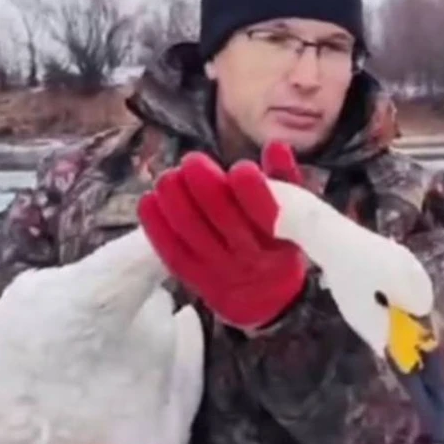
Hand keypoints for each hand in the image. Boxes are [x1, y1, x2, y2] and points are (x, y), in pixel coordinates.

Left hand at [137, 142, 306, 328]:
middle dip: (204, 184)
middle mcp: (248, 259)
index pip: (265, 213)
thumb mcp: (294, 213)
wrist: (266, 298)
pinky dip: (156, 225)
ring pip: (192, 233)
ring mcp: (219, 271)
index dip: (251, 189)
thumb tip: (276, 146)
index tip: (241, 168)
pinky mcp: (194, 280)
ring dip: (175, 199)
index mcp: (277, 241)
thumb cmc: (277, 242)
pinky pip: (171, 252)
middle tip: (193, 161)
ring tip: (169, 176)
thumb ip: (284, 178)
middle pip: (222, 219)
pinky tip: (149, 200)